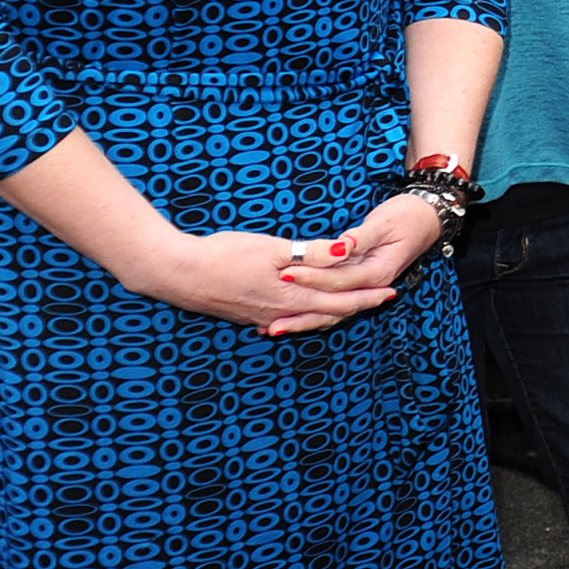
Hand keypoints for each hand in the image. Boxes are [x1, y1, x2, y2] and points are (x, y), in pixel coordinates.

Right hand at [128, 226, 394, 332]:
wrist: (177, 274)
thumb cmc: (224, 255)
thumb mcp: (273, 249)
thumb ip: (311, 253)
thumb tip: (348, 252)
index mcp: (292, 298)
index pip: (340, 301)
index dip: (367, 296)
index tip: (391, 292)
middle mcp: (279, 314)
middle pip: (326, 313)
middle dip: (355, 306)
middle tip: (380, 298)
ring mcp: (260, 317)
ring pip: (304, 318)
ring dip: (329, 313)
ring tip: (347, 307)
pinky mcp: (243, 314)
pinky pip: (283, 319)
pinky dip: (301, 316)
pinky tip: (299, 314)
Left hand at [271, 195, 443, 331]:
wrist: (426, 219)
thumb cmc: (406, 216)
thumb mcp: (385, 223)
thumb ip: (362, 237)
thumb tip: (342, 245)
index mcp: (378, 272)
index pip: (339, 279)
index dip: (312, 277)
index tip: (285, 273)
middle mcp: (372, 285)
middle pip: (333, 304)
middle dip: (301, 311)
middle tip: (271, 319)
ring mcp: (365, 287)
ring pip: (332, 311)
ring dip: (303, 321)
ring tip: (274, 328)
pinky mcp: (359, 284)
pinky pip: (333, 304)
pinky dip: (312, 313)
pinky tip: (292, 318)